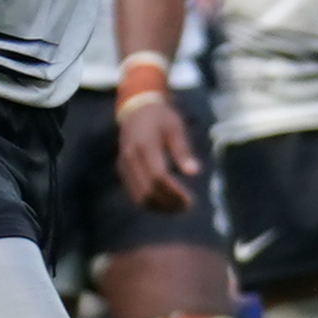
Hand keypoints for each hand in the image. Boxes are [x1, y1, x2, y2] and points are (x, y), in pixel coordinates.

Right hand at [114, 92, 201, 213]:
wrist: (137, 109)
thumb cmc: (161, 117)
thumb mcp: (176, 128)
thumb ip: (183, 151)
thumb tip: (194, 173)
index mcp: (145, 145)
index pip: (158, 177)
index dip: (174, 192)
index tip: (190, 200)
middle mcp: (131, 157)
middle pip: (148, 191)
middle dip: (168, 203)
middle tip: (187, 206)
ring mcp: (124, 165)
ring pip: (139, 197)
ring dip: (159, 207)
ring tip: (178, 208)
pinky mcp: (122, 170)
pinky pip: (134, 194)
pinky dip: (150, 203)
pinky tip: (165, 203)